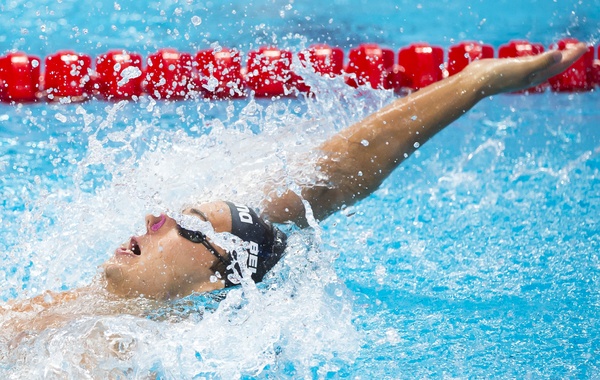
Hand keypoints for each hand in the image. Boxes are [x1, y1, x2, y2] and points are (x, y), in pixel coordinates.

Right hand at [465, 42, 587, 94]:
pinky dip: (538, 58)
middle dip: (567, 57)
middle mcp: (530, 75)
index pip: (559, 64)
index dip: (573, 55)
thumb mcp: (523, 67)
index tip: (584, 46)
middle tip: (579, 47)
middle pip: (554, 65)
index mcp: (535, 75)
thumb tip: (560, 55)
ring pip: (543, 64)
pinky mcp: (510, 68)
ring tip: (562, 52)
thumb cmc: (498, 76)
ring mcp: (520, 73)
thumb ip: (542, 61)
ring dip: (554, 58)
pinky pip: (530, 63)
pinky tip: (538, 56)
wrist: (475, 83)